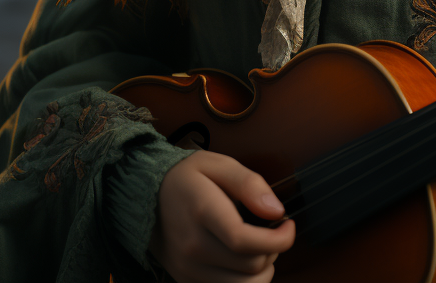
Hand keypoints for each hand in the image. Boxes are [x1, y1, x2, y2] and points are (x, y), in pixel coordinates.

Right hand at [149, 150, 295, 281]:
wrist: (147, 197)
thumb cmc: (187, 178)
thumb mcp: (219, 164)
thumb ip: (250, 183)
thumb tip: (276, 210)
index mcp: (202, 212)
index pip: (244, 241)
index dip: (278, 239)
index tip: (288, 225)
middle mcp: (193, 246)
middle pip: (249, 267)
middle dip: (273, 250)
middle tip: (272, 230)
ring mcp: (188, 268)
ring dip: (262, 270)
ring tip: (260, 246)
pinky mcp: (186, 281)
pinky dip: (244, 281)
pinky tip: (244, 260)